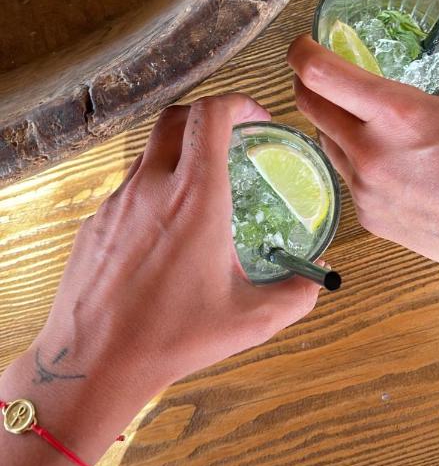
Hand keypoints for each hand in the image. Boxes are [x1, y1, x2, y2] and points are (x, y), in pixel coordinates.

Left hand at [0, 94, 317, 465]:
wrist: (94, 363)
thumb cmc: (171, 338)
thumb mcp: (249, 320)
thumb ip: (295, 294)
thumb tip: (318, 278)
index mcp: (196, 197)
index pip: (212, 115)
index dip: (238, 102)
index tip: (256, 115)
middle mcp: (154, 186)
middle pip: (178, 116)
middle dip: (208, 114)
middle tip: (232, 134)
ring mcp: (119, 200)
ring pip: (151, 150)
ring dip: (181, 150)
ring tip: (202, 182)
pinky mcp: (97, 220)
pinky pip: (130, 185)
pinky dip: (155, 185)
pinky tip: (167, 226)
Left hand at [288, 21, 438, 325]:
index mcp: (398, 114)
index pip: (321, 74)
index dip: (302, 52)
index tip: (304, 43)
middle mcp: (370, 150)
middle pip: (309, 104)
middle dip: (308, 83)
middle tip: (319, 73)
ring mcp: (364, 187)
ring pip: (324, 139)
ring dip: (330, 121)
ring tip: (355, 114)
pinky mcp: (367, 216)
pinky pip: (344, 175)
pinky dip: (353, 158)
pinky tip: (382, 157)